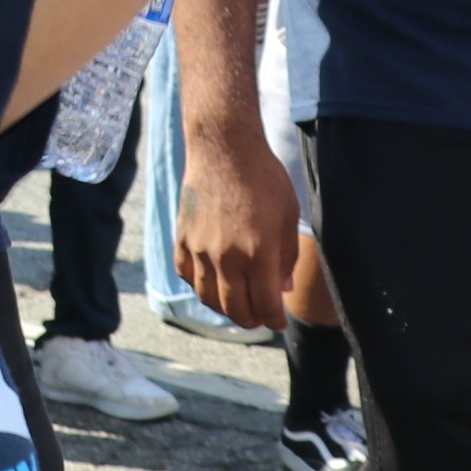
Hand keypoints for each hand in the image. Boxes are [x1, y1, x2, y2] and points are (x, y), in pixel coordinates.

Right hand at [171, 129, 304, 334]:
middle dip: (251, 320)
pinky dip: (200, 286)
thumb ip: (287, 256)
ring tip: (237, 304)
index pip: (264, 305)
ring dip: (224, 308)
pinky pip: (187, 276)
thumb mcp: (288, 216)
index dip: (274, 320)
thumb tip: (282, 288)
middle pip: (235, 309)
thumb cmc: (263, 178)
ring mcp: (200, 249)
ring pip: (208, 298)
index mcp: (258, 253)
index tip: (279, 322)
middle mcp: (226, 257)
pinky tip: (213, 282)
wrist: (224, 148)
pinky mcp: (182, 238)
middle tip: (260, 317)